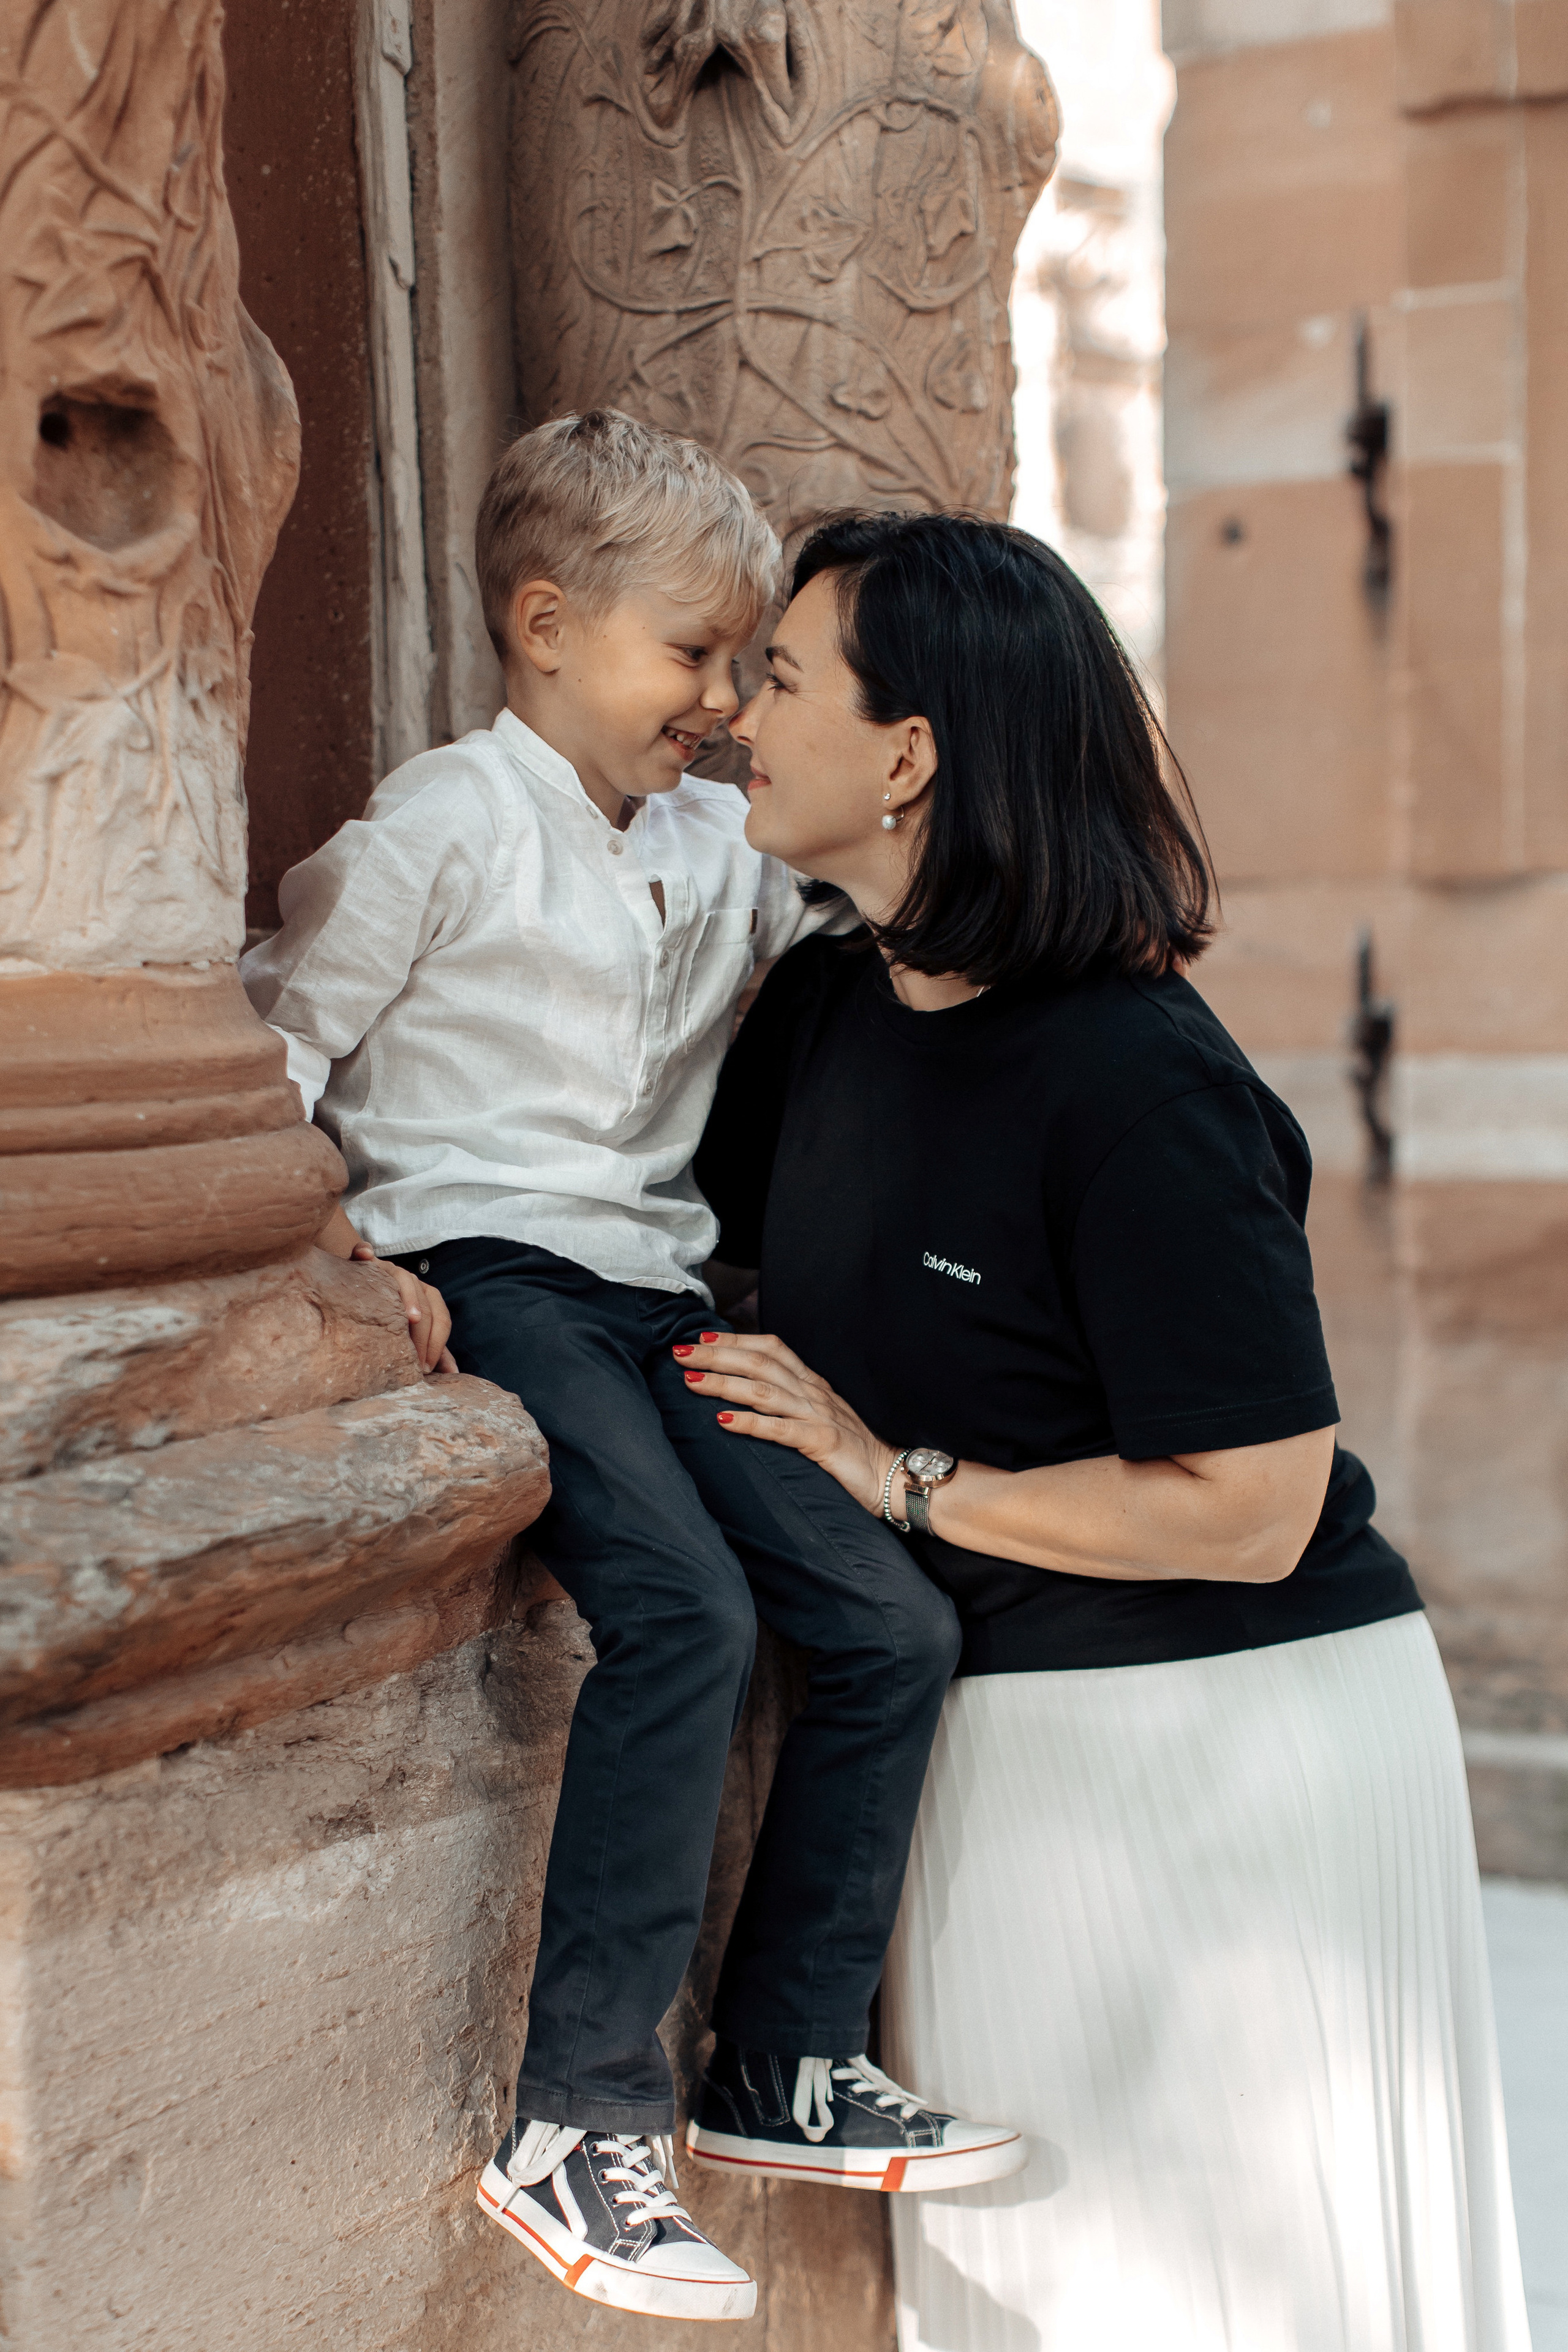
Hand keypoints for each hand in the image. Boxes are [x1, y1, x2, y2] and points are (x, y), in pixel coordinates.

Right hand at [350, 1242, 455, 1374]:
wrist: (362, 1290)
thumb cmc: (390, 1318)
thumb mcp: (413, 1335)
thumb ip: (433, 1350)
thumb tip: (453, 1373)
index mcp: (428, 1298)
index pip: (442, 1319)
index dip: (437, 1343)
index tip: (427, 1368)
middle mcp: (413, 1282)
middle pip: (427, 1305)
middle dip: (425, 1335)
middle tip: (417, 1362)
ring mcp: (390, 1270)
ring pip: (404, 1280)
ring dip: (409, 1297)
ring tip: (411, 1318)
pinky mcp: (366, 1262)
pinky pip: (364, 1253)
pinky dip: (363, 1252)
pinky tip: (362, 1255)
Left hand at [673, 1330, 896, 1514]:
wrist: (890, 1477)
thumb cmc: (850, 1450)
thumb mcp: (818, 1416)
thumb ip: (790, 1401)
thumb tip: (749, 1391)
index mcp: (812, 1383)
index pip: (771, 1348)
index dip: (736, 1340)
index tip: (701, 1338)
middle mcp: (813, 1393)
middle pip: (760, 1363)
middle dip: (717, 1356)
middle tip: (681, 1353)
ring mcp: (818, 1416)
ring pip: (764, 1391)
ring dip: (724, 1383)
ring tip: (691, 1381)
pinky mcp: (822, 1443)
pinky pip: (779, 1430)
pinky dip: (749, 1422)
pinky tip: (722, 1420)